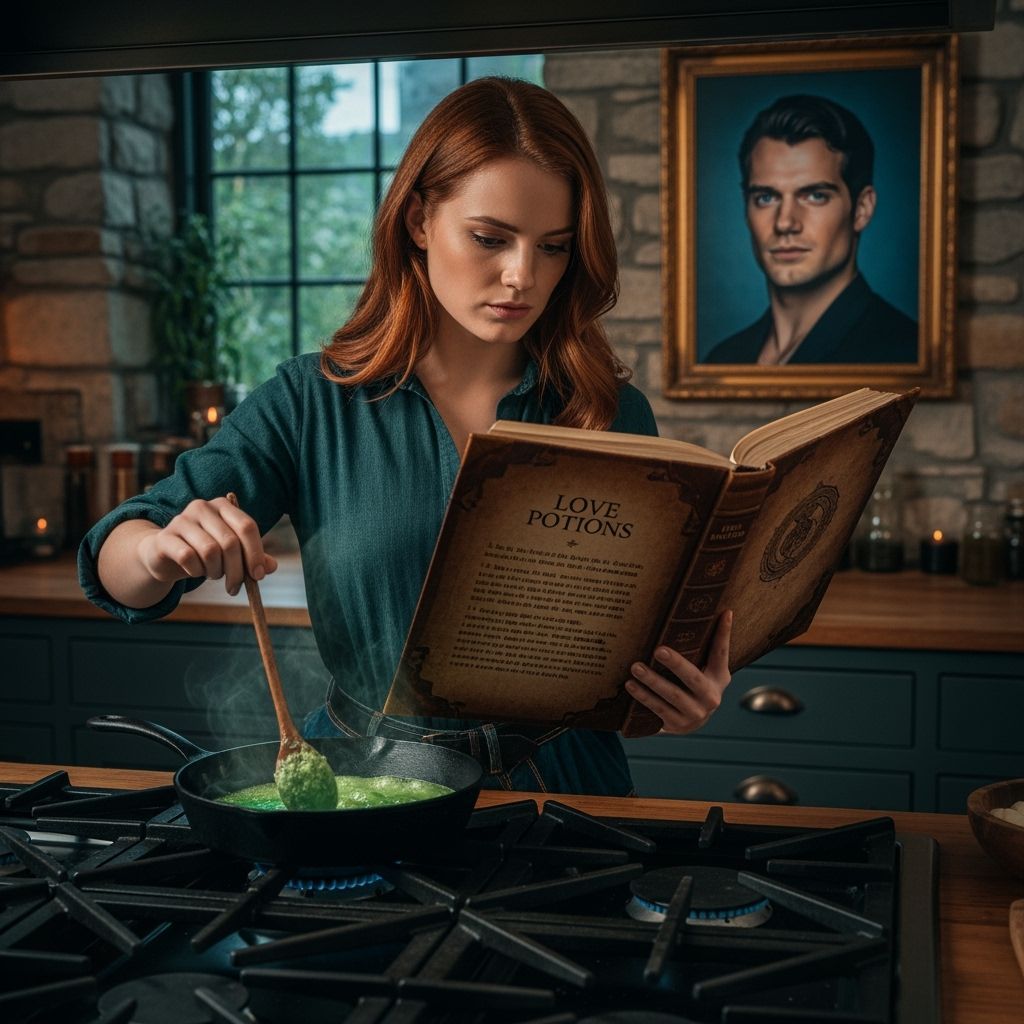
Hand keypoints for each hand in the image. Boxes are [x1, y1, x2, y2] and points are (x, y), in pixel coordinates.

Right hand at [136, 497, 277, 595]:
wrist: (163, 553)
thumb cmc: (203, 551)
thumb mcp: (230, 553)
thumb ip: (252, 557)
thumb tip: (271, 567)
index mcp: (223, 506)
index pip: (247, 527)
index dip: (256, 553)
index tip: (259, 576)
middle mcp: (202, 507)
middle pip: (230, 542)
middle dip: (236, 570)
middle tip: (234, 587)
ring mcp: (181, 520)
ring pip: (210, 551)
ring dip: (216, 571)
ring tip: (213, 575)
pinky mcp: (165, 537)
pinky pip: (188, 557)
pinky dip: (196, 571)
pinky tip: (195, 572)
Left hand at [625, 610, 732, 733]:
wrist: (690, 720)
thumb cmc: (693, 684)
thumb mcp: (703, 668)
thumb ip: (703, 647)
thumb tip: (705, 610)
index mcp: (719, 677)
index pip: (722, 652)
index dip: (724, 633)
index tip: (724, 613)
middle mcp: (711, 697)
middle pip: (693, 678)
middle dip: (676, 664)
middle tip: (659, 650)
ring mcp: (695, 713)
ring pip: (672, 695)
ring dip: (652, 681)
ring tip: (635, 668)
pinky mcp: (678, 725)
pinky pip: (658, 709)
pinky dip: (643, 697)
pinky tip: (630, 686)